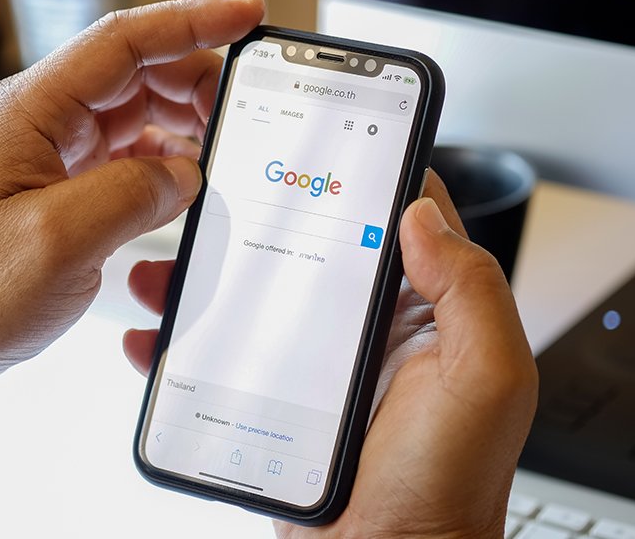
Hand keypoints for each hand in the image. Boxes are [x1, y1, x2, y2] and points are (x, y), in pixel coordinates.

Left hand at [0, 0, 266, 530]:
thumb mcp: (58, 242)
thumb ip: (132, 195)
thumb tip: (185, 175)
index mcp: (30, 112)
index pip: (122, 42)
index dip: (192, 22)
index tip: (247, 15)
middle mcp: (41, 123)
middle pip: (135, 74)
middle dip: (195, 81)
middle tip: (244, 109)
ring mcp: (51, 156)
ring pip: (135, 115)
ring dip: (183, 125)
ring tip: (224, 146)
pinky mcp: (61, 190)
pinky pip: (125, 159)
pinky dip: (163, 166)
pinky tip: (184, 186)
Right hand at [124, 174, 538, 537]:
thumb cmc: (443, 486)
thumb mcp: (483, 381)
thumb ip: (469, 291)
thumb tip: (422, 213)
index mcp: (419, 314)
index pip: (392, 220)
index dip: (356, 176)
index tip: (307, 147)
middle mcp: (368, 331)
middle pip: (303, 253)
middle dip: (252, 224)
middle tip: (207, 203)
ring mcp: (317, 365)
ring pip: (253, 300)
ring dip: (204, 280)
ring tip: (160, 271)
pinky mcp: (275, 400)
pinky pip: (224, 356)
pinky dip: (184, 344)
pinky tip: (151, 339)